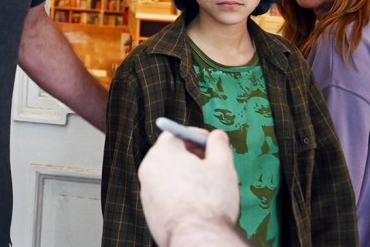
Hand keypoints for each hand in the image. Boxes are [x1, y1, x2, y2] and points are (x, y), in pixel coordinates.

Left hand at [138, 129, 240, 246]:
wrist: (197, 239)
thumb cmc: (209, 203)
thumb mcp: (222, 165)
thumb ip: (219, 145)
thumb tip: (217, 136)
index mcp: (162, 152)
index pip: (176, 133)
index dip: (196, 136)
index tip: (210, 144)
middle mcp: (149, 169)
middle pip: (170, 154)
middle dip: (191, 156)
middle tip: (210, 165)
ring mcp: (147, 192)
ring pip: (168, 175)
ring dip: (185, 176)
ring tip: (206, 188)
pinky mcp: (150, 211)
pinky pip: (165, 194)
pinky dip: (178, 194)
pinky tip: (196, 204)